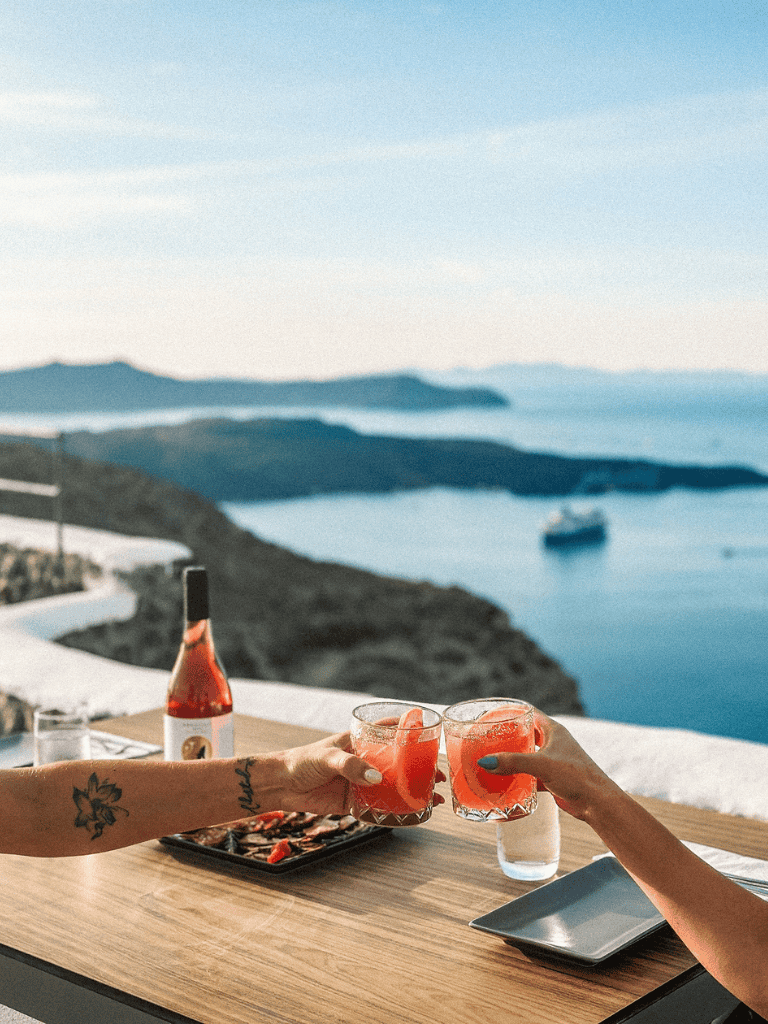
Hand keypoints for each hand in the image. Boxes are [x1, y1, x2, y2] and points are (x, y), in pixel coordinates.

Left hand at [277, 732, 445, 816]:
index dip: (411, 732)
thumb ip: (350, 766)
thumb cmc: (301, 761)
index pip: (390, 731)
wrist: (280, 785)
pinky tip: (410, 816)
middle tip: (439, 776)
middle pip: (398, 763)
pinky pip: (379, 806)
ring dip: (412, 792)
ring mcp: (361, 781)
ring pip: (393, 786)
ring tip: (433, 799)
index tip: (431, 736)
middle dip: (419, 768)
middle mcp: (365, 761)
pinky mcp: (354, 801)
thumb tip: (376, 777)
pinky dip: (394, 811)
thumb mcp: (326, 757)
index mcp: (359, 742)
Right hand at [476, 710, 616, 819]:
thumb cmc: (577, 776)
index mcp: (553, 730)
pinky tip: (506, 781)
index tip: (492, 714)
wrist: (597, 802)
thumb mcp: (542, 765)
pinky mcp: (552, 778)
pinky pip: (530, 774)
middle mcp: (553, 742)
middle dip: (508, 736)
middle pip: (526, 734)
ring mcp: (553, 760)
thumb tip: (486, 762)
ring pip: (528, 754)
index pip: (529, 713)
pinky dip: (519, 777)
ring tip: (493, 758)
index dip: (511, 712)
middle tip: (488, 738)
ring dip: (513, 757)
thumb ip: (514, 762)